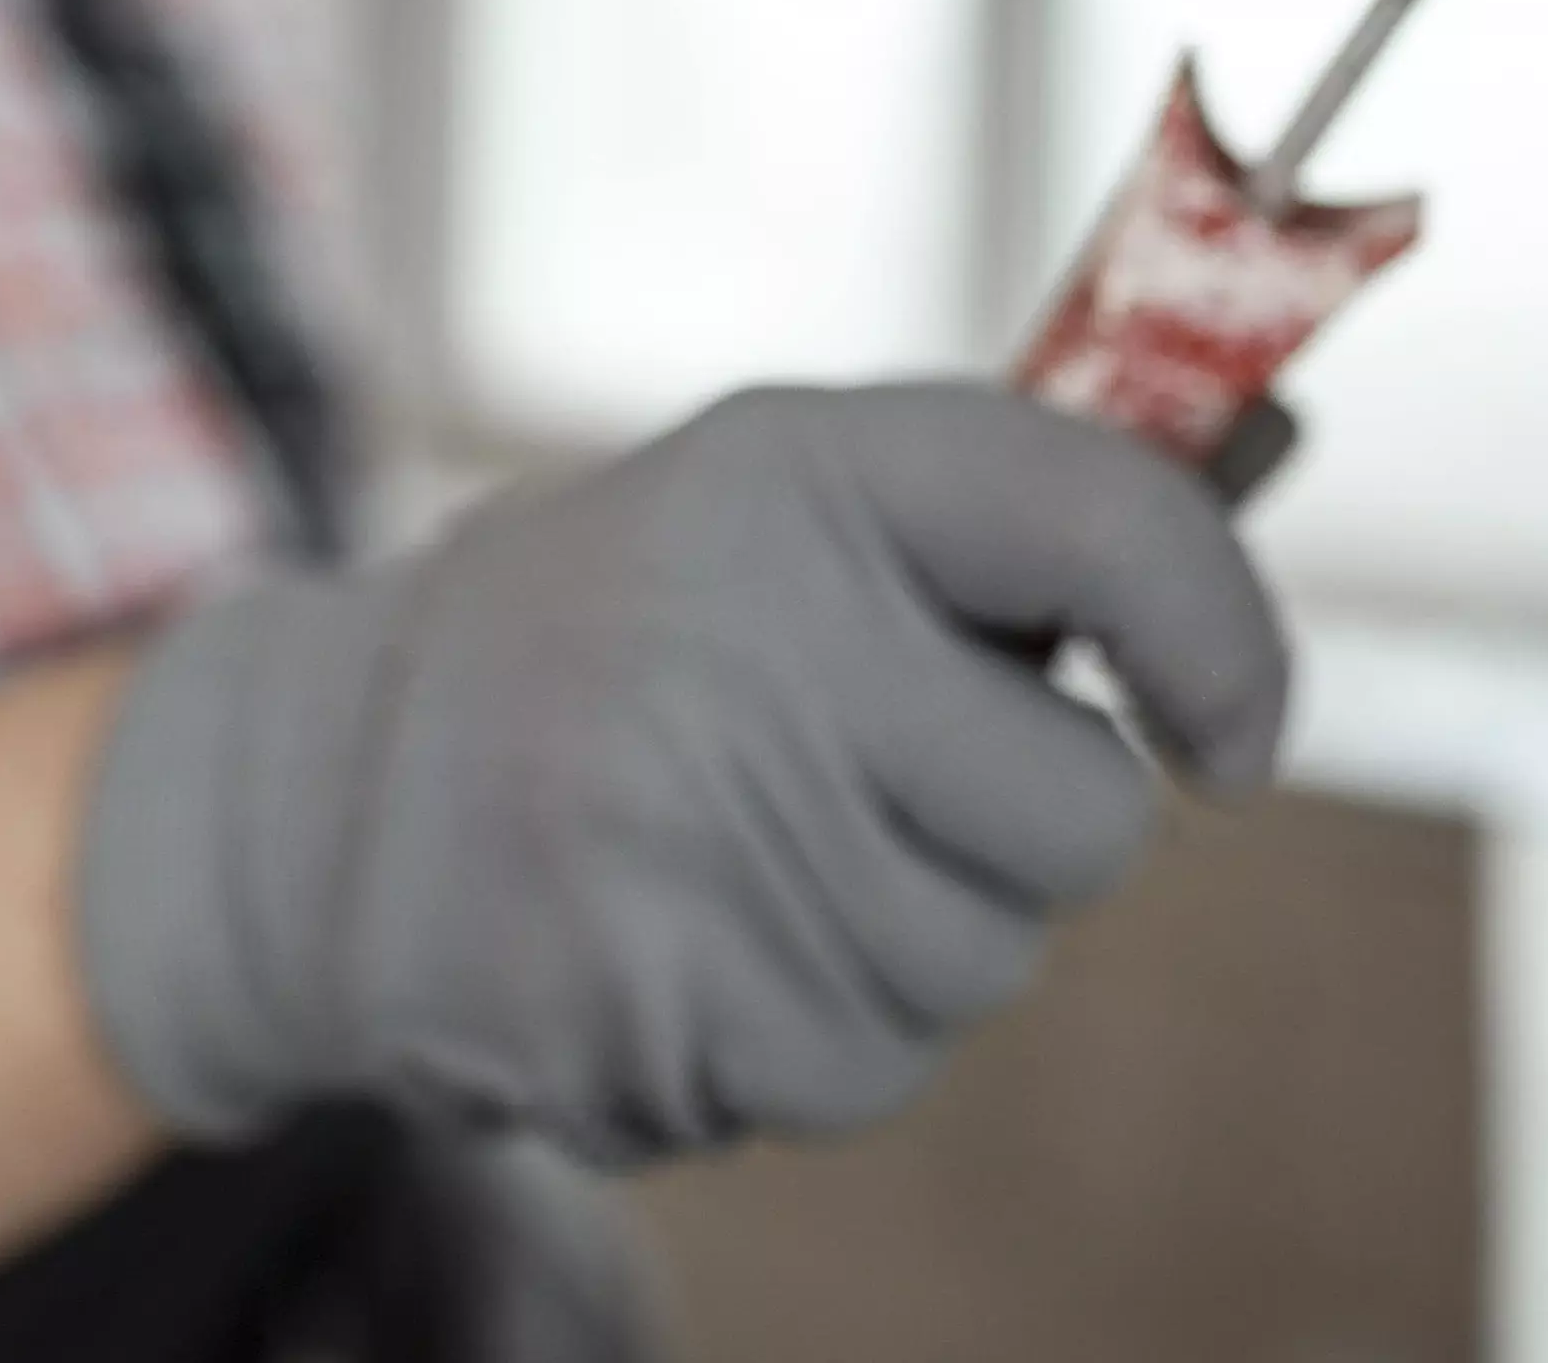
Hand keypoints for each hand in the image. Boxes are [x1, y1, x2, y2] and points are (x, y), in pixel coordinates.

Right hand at [75, 380, 1286, 1164]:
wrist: (313, 800)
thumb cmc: (603, 638)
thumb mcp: (768, 507)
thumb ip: (987, 535)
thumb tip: (1234, 659)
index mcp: (796, 474)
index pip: (1109, 523)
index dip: (1219, 633)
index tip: (1232, 736)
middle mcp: (757, 635)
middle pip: (1085, 818)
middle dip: (1014, 825)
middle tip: (849, 772)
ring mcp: (706, 835)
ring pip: (982, 966)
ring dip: (899, 941)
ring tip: (730, 855)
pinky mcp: (667, 1012)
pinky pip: (862, 1073)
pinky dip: (796, 1035)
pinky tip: (676, 943)